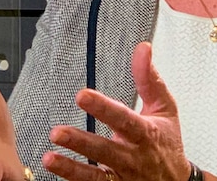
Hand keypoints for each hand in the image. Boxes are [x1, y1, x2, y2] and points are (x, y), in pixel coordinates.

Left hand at [42, 42, 190, 180]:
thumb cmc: (167, 143)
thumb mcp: (164, 108)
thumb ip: (149, 79)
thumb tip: (143, 49)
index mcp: (145, 133)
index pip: (123, 118)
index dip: (102, 108)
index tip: (82, 96)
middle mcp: (133, 157)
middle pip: (105, 150)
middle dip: (81, 142)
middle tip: (57, 132)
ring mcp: (124, 178)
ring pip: (96, 176)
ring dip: (72, 169)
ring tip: (49, 158)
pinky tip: (56, 174)